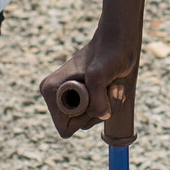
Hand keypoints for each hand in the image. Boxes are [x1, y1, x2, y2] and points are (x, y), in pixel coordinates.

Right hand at [38, 24, 137, 138]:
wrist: (119, 41)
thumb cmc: (108, 53)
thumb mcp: (99, 75)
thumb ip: (96, 100)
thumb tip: (102, 116)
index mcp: (50, 91)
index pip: (65, 128)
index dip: (84, 119)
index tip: (94, 96)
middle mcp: (56, 96)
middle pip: (80, 126)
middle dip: (99, 111)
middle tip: (108, 88)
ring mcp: (70, 96)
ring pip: (92, 119)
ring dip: (109, 106)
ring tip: (113, 85)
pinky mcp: (84, 96)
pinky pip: (99, 113)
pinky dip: (111, 104)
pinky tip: (114, 87)